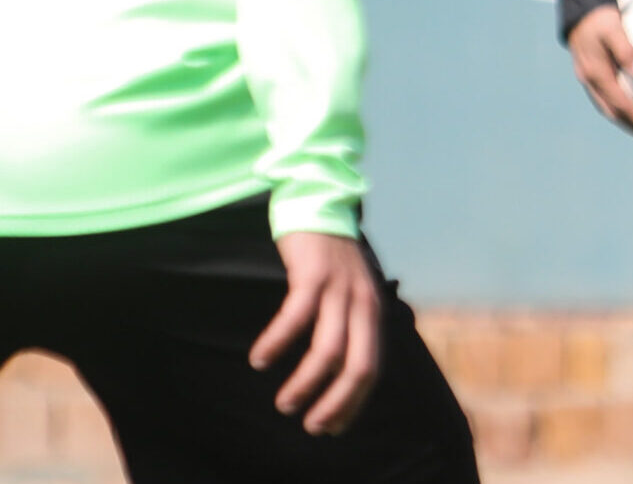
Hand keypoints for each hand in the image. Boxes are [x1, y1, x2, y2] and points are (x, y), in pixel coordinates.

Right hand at [249, 233, 381, 435]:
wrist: (319, 205)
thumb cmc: (330, 258)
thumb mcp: (350, 293)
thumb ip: (349, 325)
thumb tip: (335, 374)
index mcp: (372, 312)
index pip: (372, 369)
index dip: (353, 403)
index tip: (332, 427)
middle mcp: (362, 303)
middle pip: (357, 366)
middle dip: (335, 403)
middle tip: (311, 426)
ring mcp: (338, 288)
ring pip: (327, 349)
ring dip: (305, 383)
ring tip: (284, 403)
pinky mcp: (312, 273)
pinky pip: (295, 317)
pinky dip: (277, 343)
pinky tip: (260, 359)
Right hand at [568, 4, 632, 137]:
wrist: (579, 7)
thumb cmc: (599, 16)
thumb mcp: (613, 29)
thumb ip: (626, 50)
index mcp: (595, 73)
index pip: (618, 102)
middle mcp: (589, 79)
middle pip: (610, 110)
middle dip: (629, 124)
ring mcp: (587, 77)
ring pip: (606, 104)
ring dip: (623, 117)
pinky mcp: (590, 71)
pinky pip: (605, 94)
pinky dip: (618, 103)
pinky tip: (630, 103)